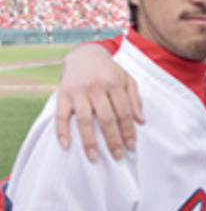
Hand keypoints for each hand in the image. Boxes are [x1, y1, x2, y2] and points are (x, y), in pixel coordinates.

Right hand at [55, 45, 143, 161]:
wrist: (84, 54)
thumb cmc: (109, 71)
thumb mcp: (127, 79)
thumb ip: (135, 99)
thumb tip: (140, 121)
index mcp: (114, 83)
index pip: (124, 112)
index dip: (128, 131)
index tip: (131, 147)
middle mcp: (96, 87)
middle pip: (106, 118)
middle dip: (113, 139)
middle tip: (117, 156)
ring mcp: (78, 91)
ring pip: (85, 119)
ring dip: (89, 140)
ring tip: (94, 156)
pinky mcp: (63, 94)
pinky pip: (60, 115)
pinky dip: (61, 130)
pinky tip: (66, 145)